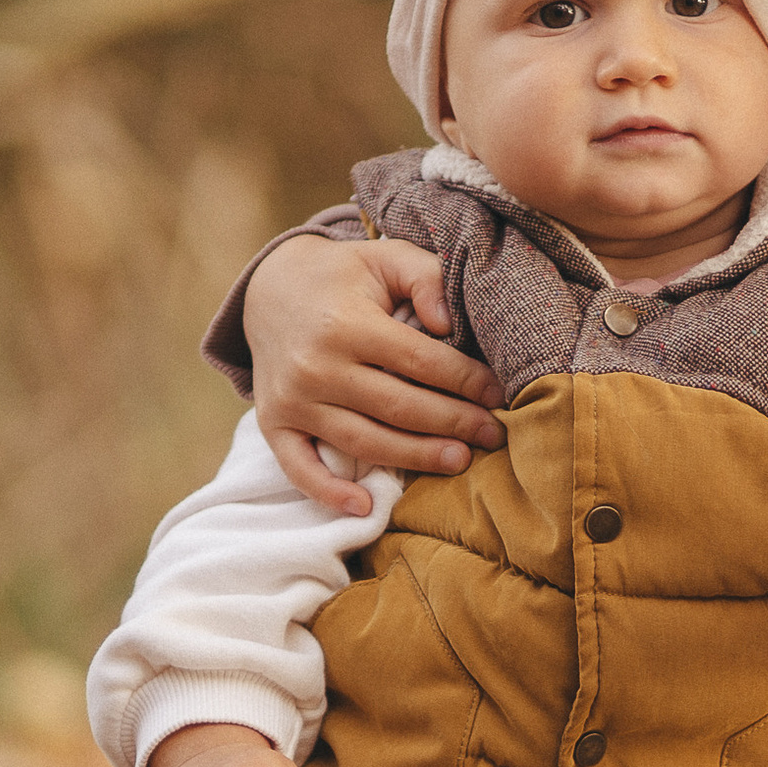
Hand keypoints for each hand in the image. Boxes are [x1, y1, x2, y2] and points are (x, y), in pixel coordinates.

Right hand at [242, 233, 503, 511]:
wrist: (269, 290)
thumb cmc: (343, 277)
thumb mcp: (384, 257)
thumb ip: (425, 277)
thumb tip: (448, 323)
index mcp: (347, 323)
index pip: (420, 362)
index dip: (466, 381)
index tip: (498, 396)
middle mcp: (316, 365)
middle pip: (399, 408)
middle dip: (454, 424)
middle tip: (492, 435)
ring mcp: (293, 400)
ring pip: (364, 442)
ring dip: (415, 459)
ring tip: (459, 462)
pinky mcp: (274, 424)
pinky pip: (299, 468)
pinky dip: (329, 493)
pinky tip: (365, 508)